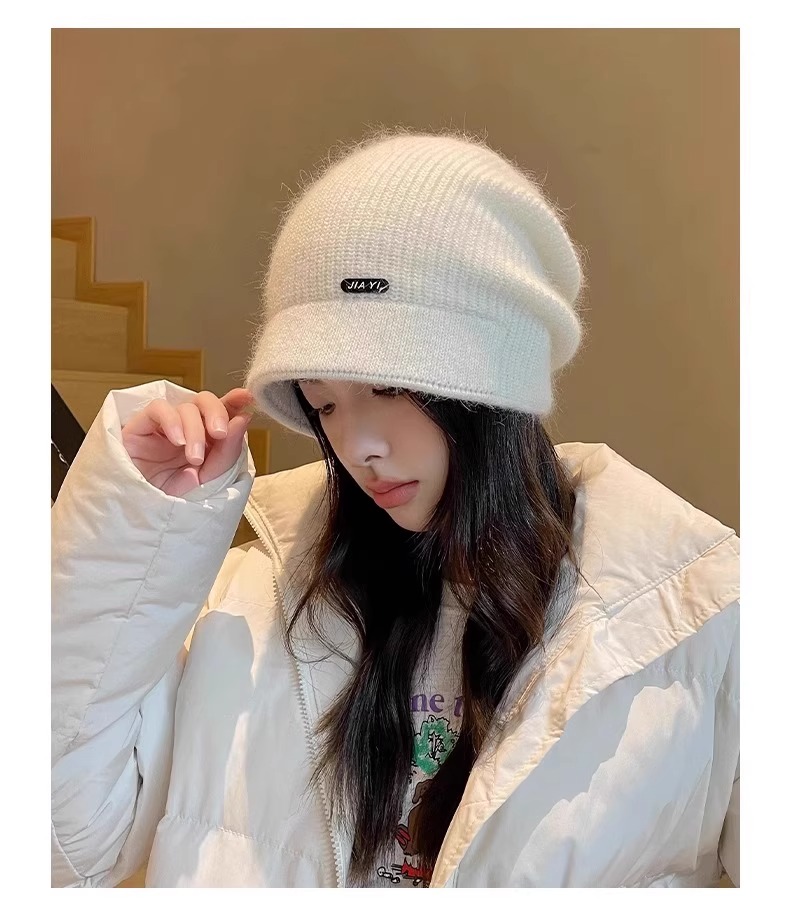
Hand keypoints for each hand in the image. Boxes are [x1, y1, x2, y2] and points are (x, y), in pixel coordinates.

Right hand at [121, 388, 254, 496]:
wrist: (140, 517)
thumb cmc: (172, 500)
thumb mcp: (208, 479)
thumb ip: (227, 451)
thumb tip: (243, 418)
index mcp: (205, 439)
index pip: (222, 411)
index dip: (234, 401)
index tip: (247, 397)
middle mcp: (185, 428)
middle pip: (204, 401)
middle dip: (217, 413)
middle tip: (220, 434)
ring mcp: (163, 427)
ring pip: (185, 406)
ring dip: (194, 429)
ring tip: (194, 459)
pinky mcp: (140, 426)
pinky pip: (158, 408)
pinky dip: (171, 421)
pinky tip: (177, 441)